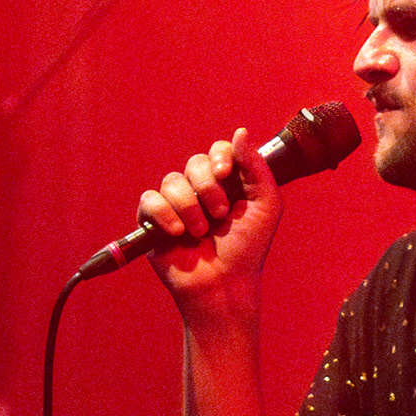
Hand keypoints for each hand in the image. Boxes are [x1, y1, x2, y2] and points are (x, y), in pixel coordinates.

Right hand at [139, 128, 281, 309]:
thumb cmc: (248, 249)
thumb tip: (241, 131)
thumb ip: (256, 168)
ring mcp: (176, 204)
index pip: (219, 151)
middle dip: (207, 186)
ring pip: (172, 180)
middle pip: (195, 162)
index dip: (220, 155)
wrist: (223, 284)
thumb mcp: (266, 206)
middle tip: (220, 213)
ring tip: (201, 232)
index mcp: (229, 184)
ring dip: (189, 206)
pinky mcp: (153, 221)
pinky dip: (164, 214)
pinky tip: (177, 233)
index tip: (225, 172)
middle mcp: (201, 190)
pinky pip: (149, 200)